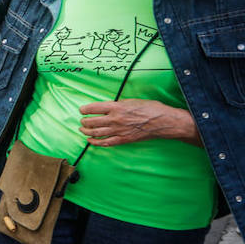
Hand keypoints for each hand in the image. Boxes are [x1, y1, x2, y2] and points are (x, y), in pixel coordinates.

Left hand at [78, 99, 197, 146]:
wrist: (163, 122)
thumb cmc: (150, 109)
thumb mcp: (132, 101)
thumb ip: (118, 104)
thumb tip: (108, 106)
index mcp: (116, 107)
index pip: (93, 108)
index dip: (84, 109)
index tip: (82, 110)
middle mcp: (115, 119)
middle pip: (91, 122)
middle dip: (83, 122)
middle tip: (82, 121)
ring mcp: (118, 131)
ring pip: (95, 133)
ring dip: (86, 132)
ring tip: (82, 129)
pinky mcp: (123, 140)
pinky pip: (105, 142)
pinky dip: (95, 142)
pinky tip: (90, 141)